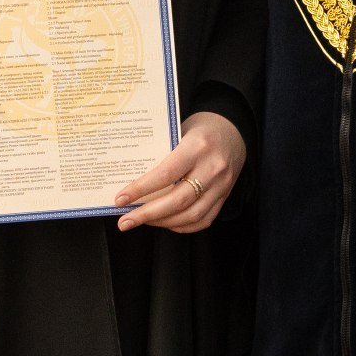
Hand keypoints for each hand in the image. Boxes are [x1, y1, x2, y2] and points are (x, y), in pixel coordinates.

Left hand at [114, 111, 245, 234]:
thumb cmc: (201, 130)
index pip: (166, 173)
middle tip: (125, 221)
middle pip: (178, 200)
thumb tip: (130, 178)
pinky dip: (181, 225)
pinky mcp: (225, 196)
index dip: (141, 189)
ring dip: (162, 222)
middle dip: (148, 214)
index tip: (120, 199)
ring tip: (141, 221)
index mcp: (198, 147)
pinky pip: (203, 220)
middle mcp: (212, 168)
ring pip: (191, 215)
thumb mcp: (180, 131)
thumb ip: (162, 153)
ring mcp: (222, 185)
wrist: (234, 130)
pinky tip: (164, 222)